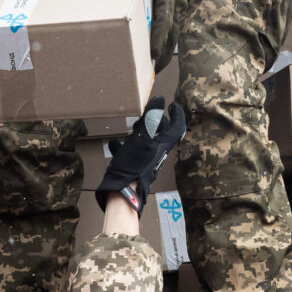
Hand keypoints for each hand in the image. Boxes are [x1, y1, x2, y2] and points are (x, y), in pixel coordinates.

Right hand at [98, 97, 187, 212]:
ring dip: (139, 133)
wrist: (122, 191)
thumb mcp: (142, 138)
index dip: (177, 115)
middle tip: (148, 114)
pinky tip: (114, 144)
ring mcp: (145, 161)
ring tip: (131, 127)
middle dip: (154, 121)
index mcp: (162, 145)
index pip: (177, 128)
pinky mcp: (134, 167)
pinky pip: (131, 153)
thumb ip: (150, 119)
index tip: (173, 105)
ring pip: (145, 142)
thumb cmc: (133, 165)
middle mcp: (156, 152)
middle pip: (160, 134)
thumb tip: (160, 100)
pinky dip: (124, 146)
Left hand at [116, 0, 209, 64]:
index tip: (154, 52)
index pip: (165, 17)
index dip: (159, 35)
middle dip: (163, 53)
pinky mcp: (176, 6)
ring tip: (154, 68)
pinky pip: (172, 26)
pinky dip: (166, 39)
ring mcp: (178, 6)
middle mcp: (176, 2)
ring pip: (173, 32)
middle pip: (171, 33)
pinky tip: (157, 52)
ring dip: (165, 50)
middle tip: (153, 71)